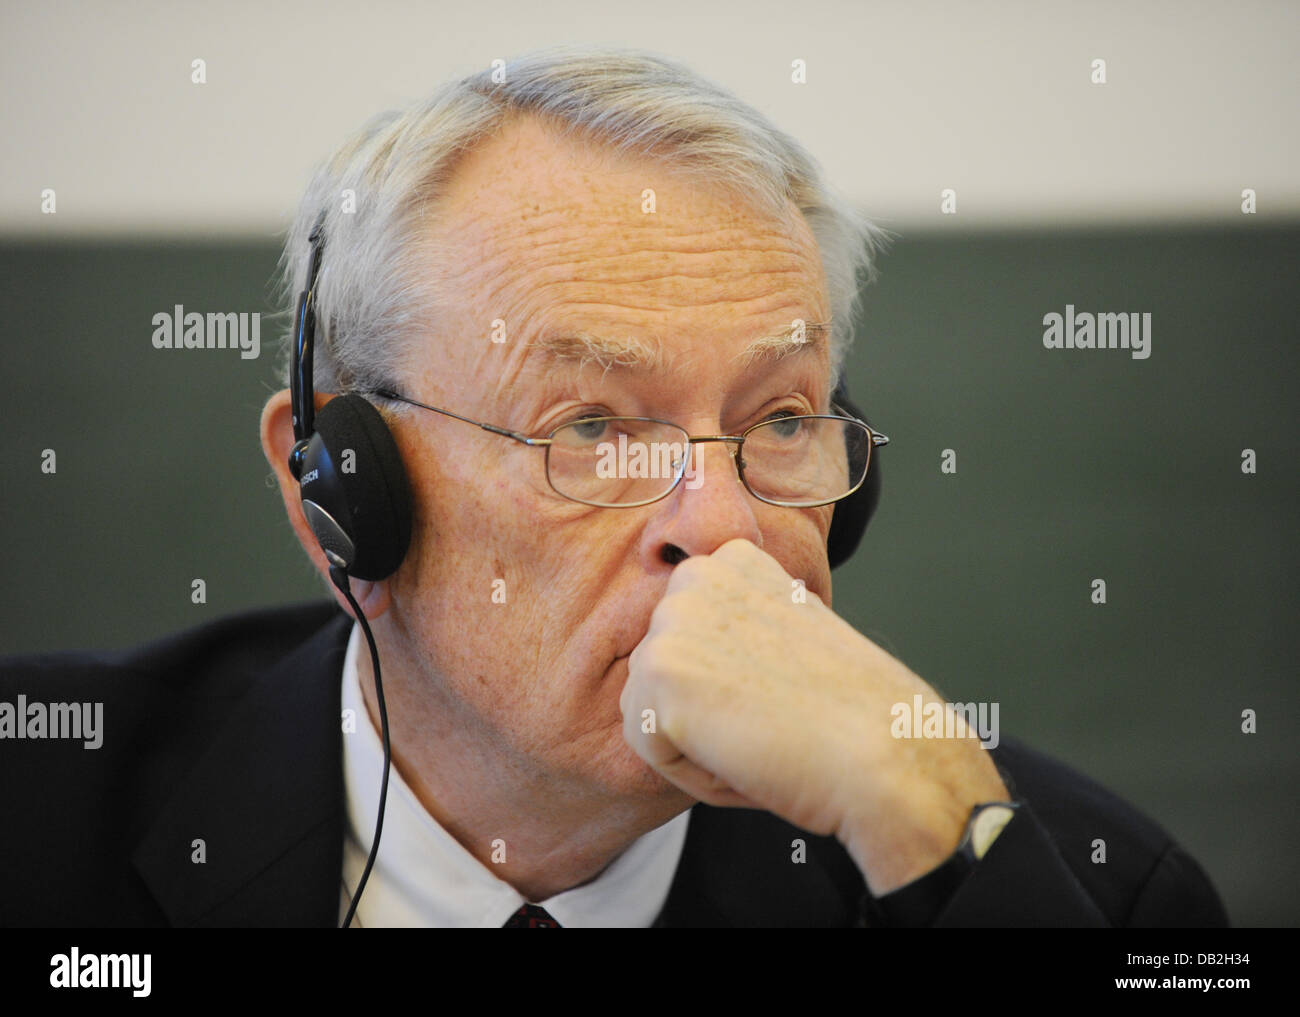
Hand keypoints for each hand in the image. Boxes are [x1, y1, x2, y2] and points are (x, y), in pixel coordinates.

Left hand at [620, 538, 1008, 894]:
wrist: (883, 750)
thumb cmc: (849, 711)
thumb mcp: (788, 636)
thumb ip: (735, 629)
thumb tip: (697, 656)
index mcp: (731, 561)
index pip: (686, 642)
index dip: (729, 687)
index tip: (782, 690)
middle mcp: (698, 576)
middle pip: (660, 674)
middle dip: (704, 714)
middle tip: (772, 718)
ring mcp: (674, 620)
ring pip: (646, 710)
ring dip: (695, 743)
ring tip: (759, 734)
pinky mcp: (660, 672)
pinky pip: (645, 747)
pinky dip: (689, 771)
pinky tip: (744, 753)